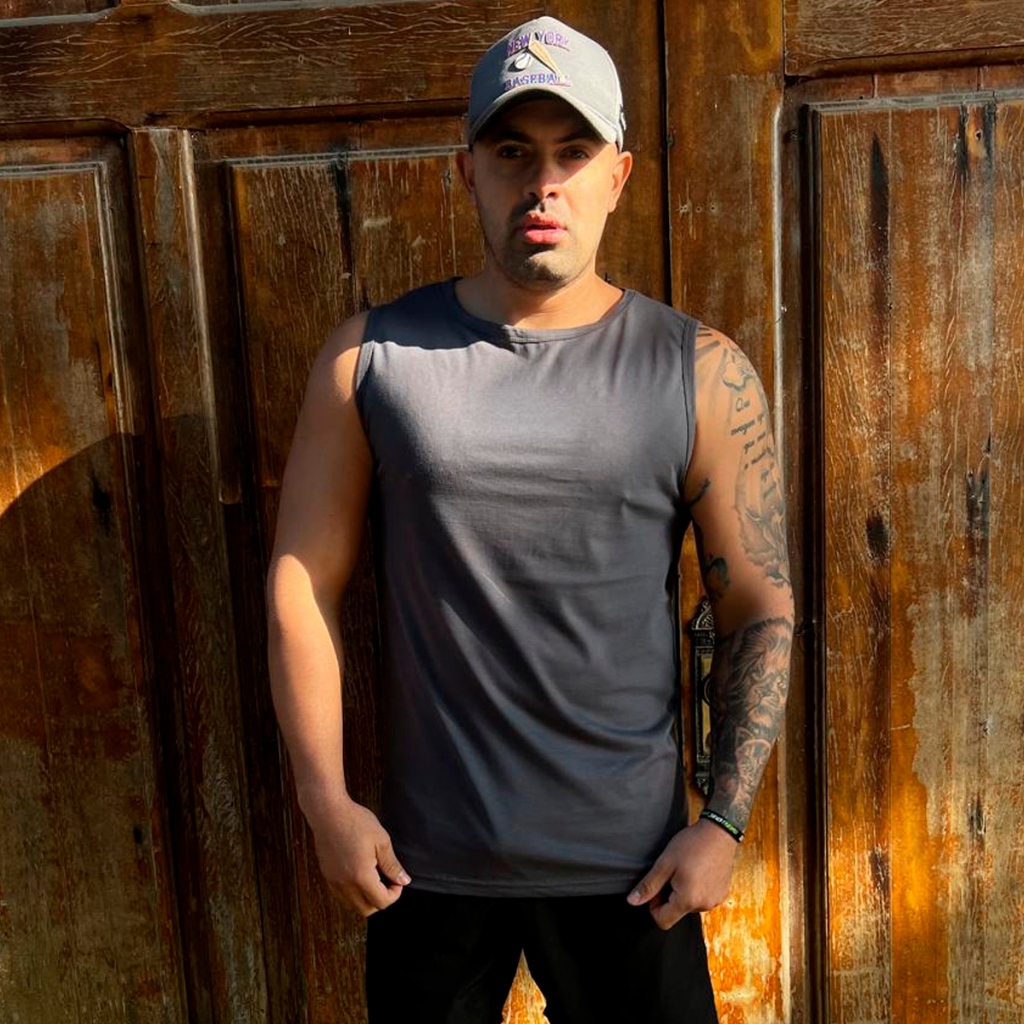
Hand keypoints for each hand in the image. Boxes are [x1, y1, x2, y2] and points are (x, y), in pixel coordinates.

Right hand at [306, 796, 410, 915]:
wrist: (328, 812)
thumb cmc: (355, 822)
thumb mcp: (381, 841)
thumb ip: (392, 865)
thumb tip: (403, 880)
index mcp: (361, 876)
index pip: (381, 902)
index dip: (395, 894)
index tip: (398, 879)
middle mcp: (345, 884)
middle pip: (367, 909)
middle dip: (381, 900)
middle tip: (388, 880)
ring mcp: (333, 881)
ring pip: (353, 905)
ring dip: (367, 897)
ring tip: (375, 875)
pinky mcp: (327, 876)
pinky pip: (343, 895)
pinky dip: (354, 892)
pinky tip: (361, 873)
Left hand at [627, 819, 738, 929]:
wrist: (719, 831)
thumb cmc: (691, 845)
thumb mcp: (665, 863)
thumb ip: (649, 885)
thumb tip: (632, 901)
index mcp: (688, 900)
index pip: (663, 921)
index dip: (654, 905)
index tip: (657, 885)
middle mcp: (703, 906)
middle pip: (676, 912)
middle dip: (669, 896)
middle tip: (672, 872)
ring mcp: (715, 900)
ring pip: (689, 905)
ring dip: (683, 892)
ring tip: (686, 868)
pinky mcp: (722, 894)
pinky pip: (702, 898)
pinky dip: (696, 888)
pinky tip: (697, 870)